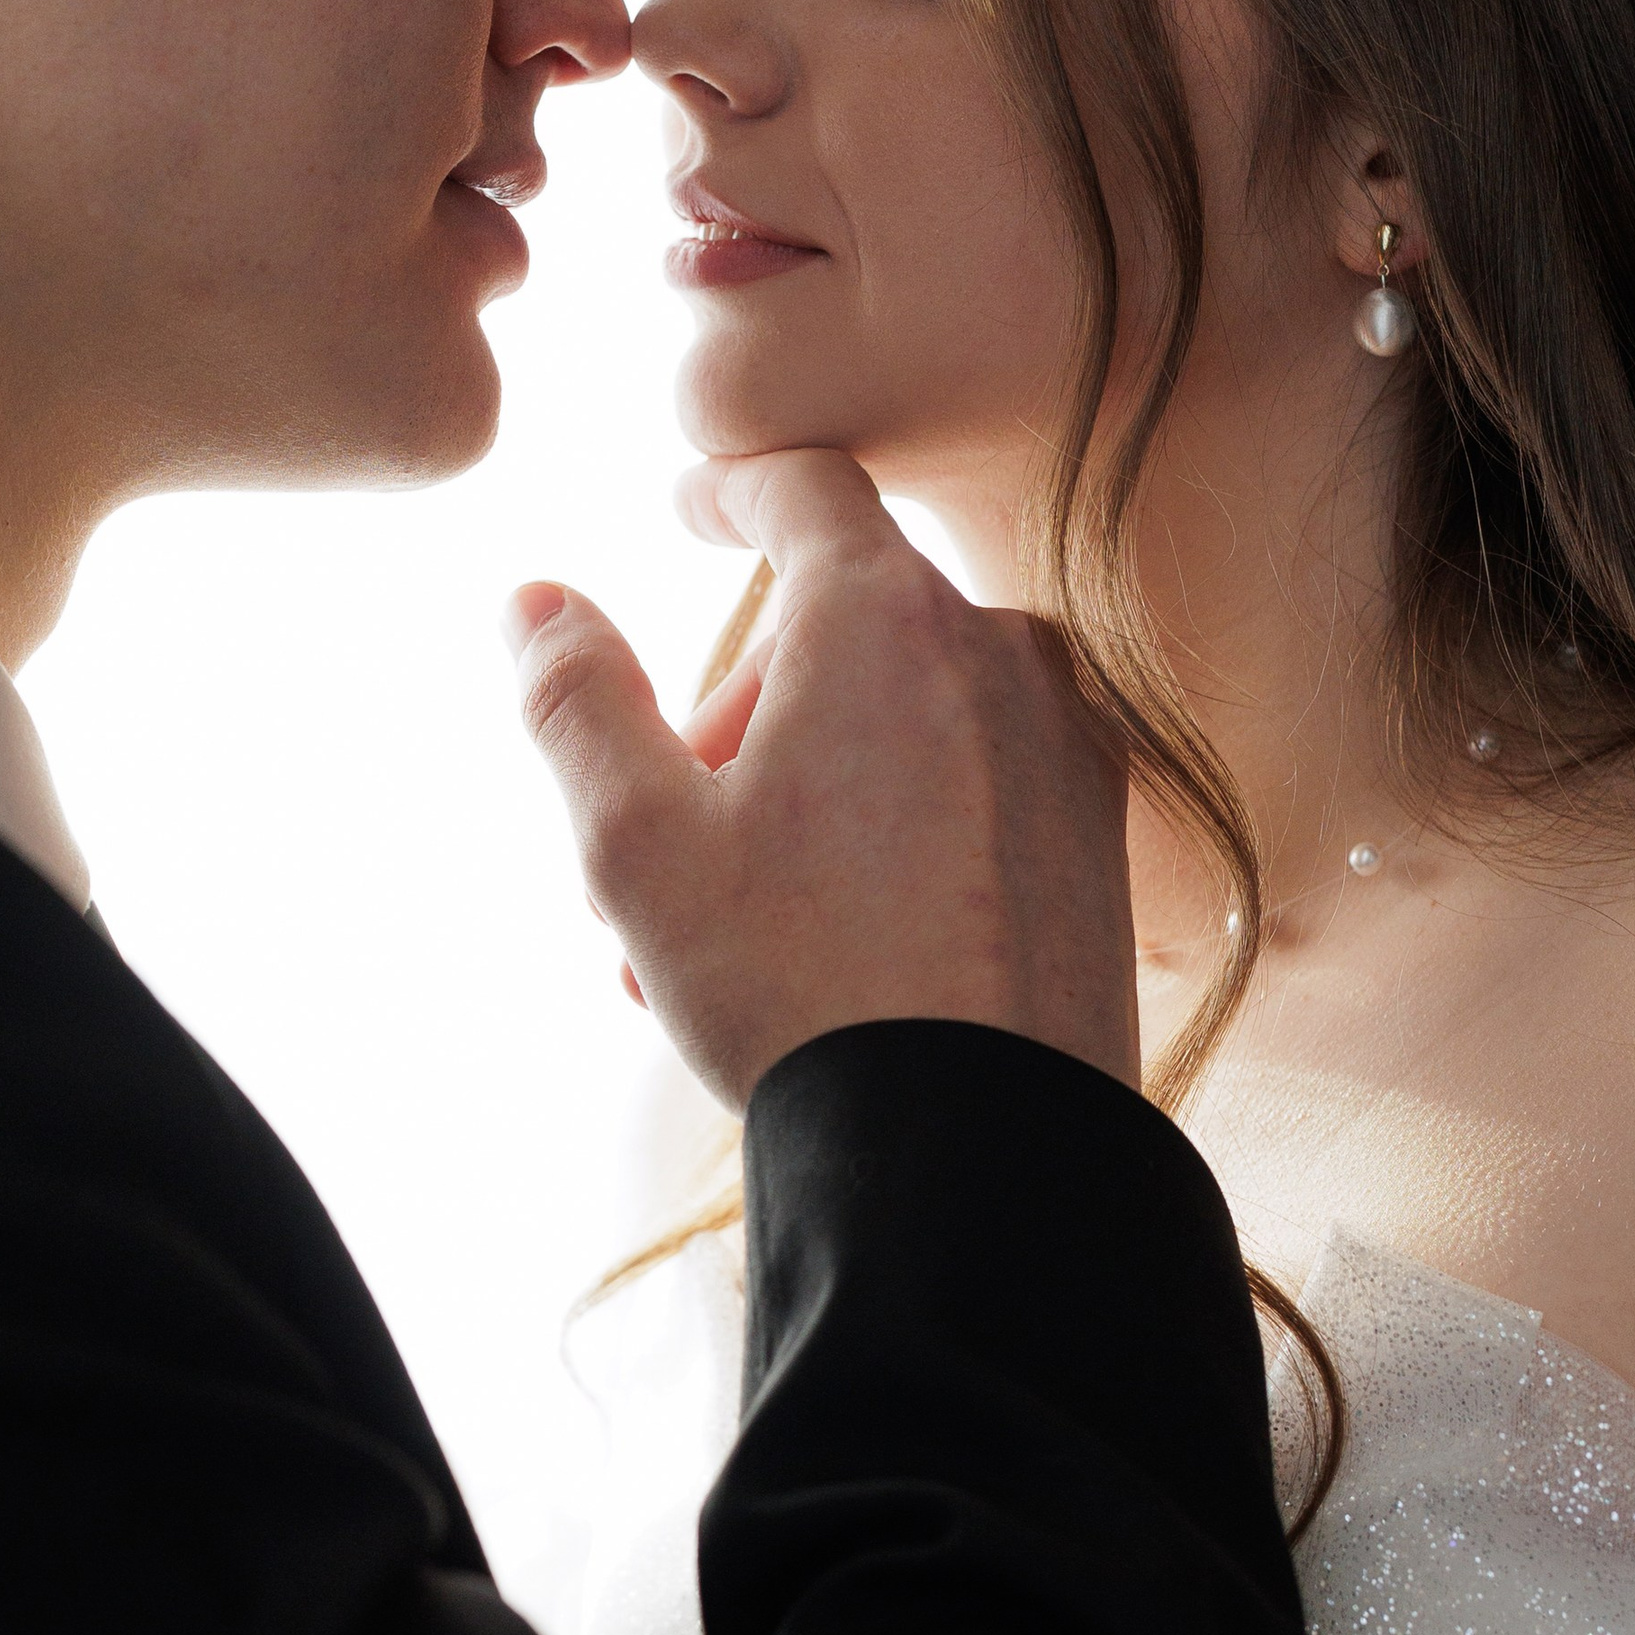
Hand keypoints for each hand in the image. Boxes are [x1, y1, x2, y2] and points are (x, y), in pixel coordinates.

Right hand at [505, 450, 1137, 1109]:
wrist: (983, 1148)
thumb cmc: (801, 987)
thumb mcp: (638, 845)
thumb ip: (578, 700)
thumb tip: (536, 600)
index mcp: (882, 616)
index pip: (802, 486)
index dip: (731, 488)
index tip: (690, 506)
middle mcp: (995, 650)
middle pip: (839, 626)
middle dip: (736, 715)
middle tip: (661, 844)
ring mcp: (1062, 740)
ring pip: (900, 715)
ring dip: (802, 784)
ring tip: (724, 930)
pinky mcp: (1098, 830)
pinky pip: (971, 781)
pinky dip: (890, 824)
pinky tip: (830, 946)